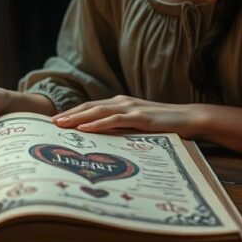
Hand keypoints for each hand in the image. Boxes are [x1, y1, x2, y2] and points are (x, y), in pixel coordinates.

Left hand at [53, 95, 199, 136]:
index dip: (73, 113)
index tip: (57, 120)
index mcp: (121, 103)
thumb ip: (123, 127)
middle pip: (89, 107)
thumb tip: (105, 139)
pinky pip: (114, 120)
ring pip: (98, 112)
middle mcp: (122, 102)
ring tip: (61, 125)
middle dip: (69, 115)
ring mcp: (131, 108)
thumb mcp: (139, 125)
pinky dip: (98, 124)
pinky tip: (85, 129)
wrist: (190, 118)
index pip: (91, 107)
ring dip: (78, 118)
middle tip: (51, 123)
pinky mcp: (140, 117)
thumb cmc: (165, 125)